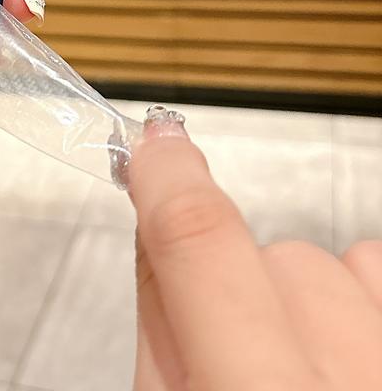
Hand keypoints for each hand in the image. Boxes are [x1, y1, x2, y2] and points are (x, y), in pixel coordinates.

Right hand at [130, 107, 381, 389]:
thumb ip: (160, 325)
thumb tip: (151, 220)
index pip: (202, 241)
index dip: (169, 176)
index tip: (155, 143)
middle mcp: (356, 379)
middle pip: (279, 256)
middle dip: (239, 282)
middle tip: (226, 352)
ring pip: (344, 264)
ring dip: (310, 299)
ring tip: (301, 372)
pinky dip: (363, 300)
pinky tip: (351, 358)